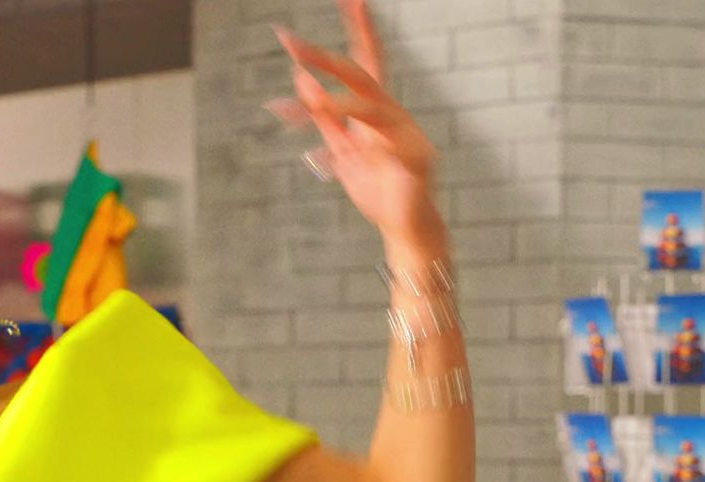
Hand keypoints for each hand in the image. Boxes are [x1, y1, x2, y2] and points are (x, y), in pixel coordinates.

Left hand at [268, 0, 439, 239]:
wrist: (403, 229)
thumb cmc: (378, 189)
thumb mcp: (341, 150)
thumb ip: (323, 117)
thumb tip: (300, 78)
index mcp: (376, 110)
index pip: (364, 62)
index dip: (358, 29)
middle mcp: (393, 114)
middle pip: (361, 74)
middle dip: (324, 56)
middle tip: (289, 40)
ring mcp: (406, 133)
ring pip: (368, 104)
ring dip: (329, 99)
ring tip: (296, 97)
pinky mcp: (414, 158)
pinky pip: (381, 139)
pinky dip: (351, 133)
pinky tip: (328, 134)